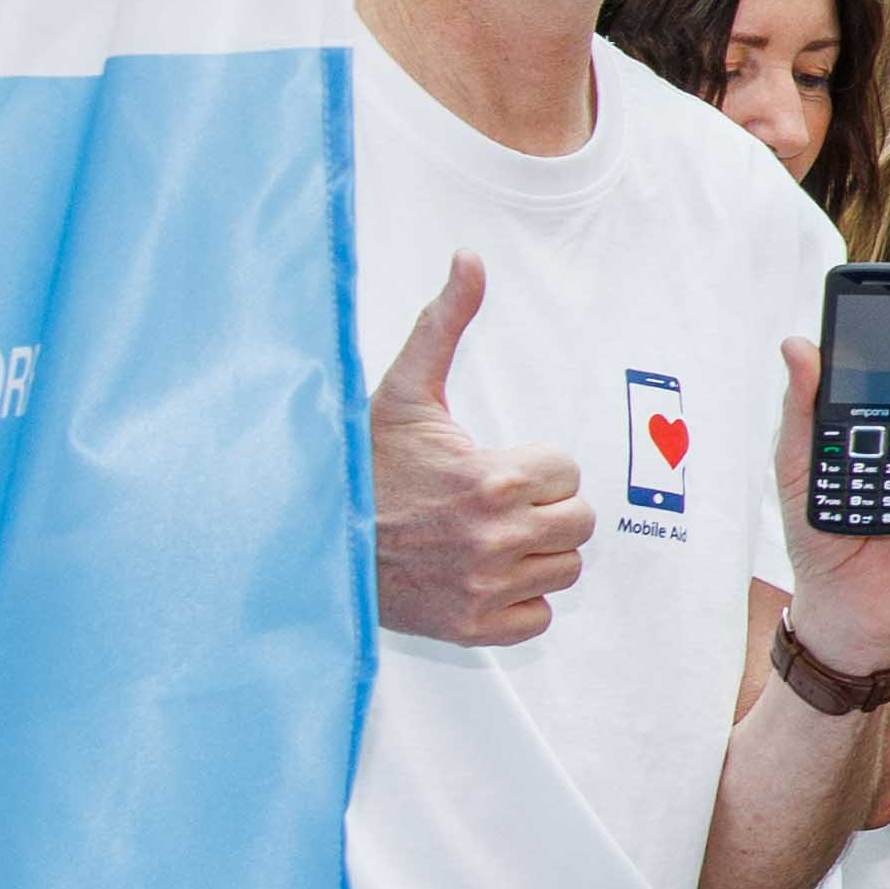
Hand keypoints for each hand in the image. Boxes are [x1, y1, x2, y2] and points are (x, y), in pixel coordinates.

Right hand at [364, 253, 585, 645]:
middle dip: (546, 508)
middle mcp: (494, 539)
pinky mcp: (472, 629)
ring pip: (564, 568)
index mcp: (489, 480)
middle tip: (497, 502)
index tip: (494, 467)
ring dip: (537, 553)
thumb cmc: (360, 465)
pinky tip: (482, 575)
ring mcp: (484, 589)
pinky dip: (518, 601)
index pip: (567, 471)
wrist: (310, 541)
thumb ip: (445, 325)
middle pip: (579, 522)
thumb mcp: (403, 391)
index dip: (535, 467)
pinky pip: (538, 617)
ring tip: (490, 535)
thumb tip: (470, 258)